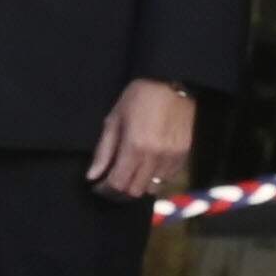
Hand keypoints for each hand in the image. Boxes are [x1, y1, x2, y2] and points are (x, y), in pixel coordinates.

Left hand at [86, 78, 197, 203]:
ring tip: (129, 176)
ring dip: (138, 186)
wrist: (171, 83)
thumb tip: (92, 176)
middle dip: (119, 192)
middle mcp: (154, 158)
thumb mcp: (114, 119)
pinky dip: (154, 180)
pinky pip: (167, 180)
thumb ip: (104, 151)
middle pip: (134, 191)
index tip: (98, 186)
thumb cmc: (138, 97)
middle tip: (111, 183)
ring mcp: (171, 159)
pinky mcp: (183, 156)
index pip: (117, 184)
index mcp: (134, 147)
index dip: (105, 189)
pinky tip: (146, 169)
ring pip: (152, 189)